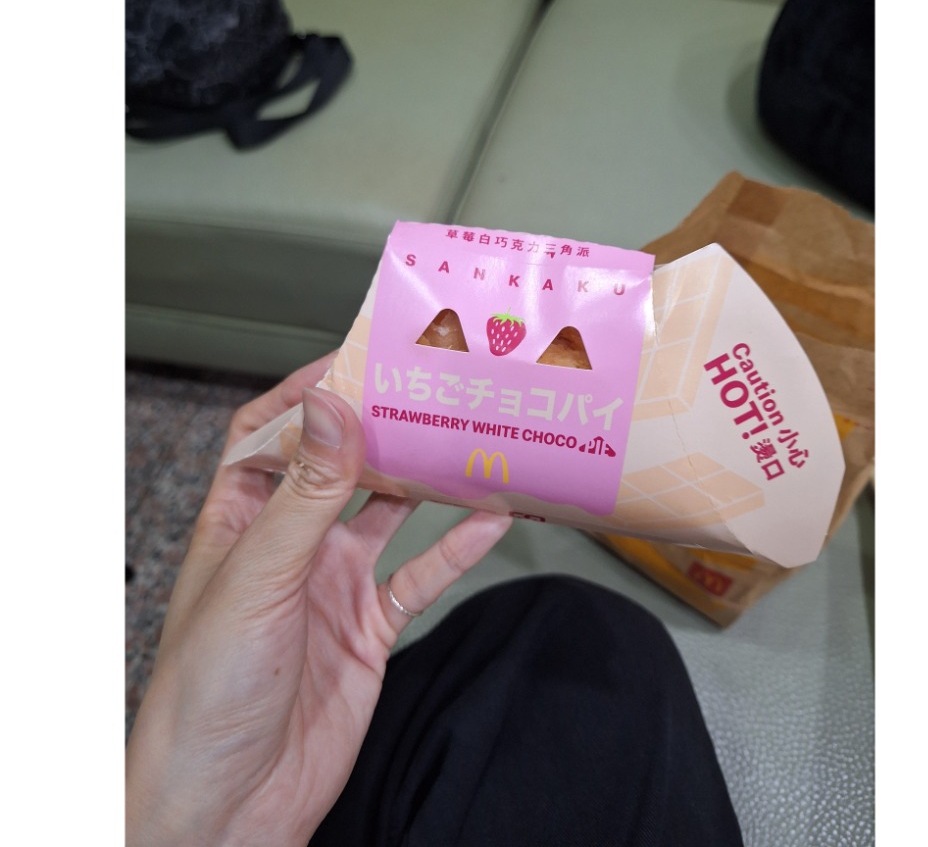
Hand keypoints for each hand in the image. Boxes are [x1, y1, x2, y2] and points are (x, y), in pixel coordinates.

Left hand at [125, 354, 511, 845]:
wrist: (231, 805)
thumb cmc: (206, 695)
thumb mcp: (259, 576)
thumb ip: (305, 493)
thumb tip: (331, 408)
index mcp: (242, 518)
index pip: (273, 433)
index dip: (311, 393)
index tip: (359, 360)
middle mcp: (291, 543)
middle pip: (341, 465)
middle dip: (382, 429)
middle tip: (429, 393)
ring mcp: (333, 582)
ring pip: (389, 514)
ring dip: (426, 483)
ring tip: (467, 444)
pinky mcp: (370, 625)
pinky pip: (420, 575)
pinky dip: (455, 549)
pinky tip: (486, 522)